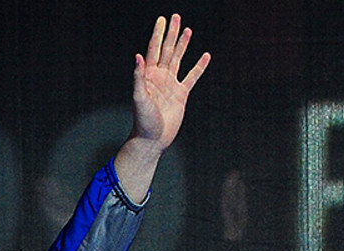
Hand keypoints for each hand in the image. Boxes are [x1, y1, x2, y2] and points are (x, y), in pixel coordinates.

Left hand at [129, 14, 209, 155]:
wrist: (152, 140)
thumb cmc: (142, 121)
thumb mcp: (139, 98)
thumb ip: (138, 77)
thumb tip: (138, 56)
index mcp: (148, 76)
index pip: (153, 49)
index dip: (158, 34)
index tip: (162, 19)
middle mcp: (159, 77)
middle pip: (166, 50)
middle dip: (170, 33)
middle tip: (174, 17)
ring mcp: (170, 85)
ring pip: (178, 59)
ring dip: (182, 45)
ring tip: (187, 30)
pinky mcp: (181, 94)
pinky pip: (192, 77)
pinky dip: (199, 67)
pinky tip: (205, 56)